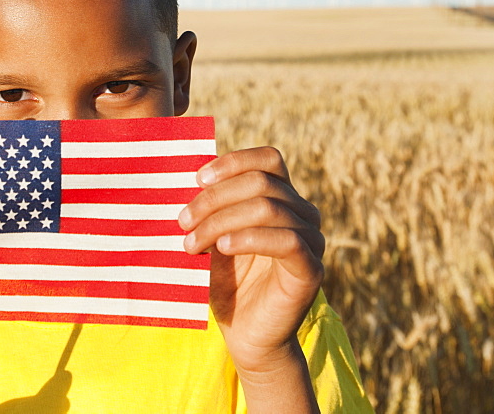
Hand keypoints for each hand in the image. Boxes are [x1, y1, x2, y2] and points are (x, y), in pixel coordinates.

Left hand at [179, 146, 323, 376]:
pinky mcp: (311, 269)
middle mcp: (303, 213)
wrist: (243, 334)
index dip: (233, 162)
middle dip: (214, 198)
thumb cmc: (226, 281)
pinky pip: (286, 240)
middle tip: (182, 221)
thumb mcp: (212, 235)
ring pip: (268, 208)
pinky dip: (249, 238)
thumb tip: (182, 173)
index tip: (197, 180)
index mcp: (282, 198)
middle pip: (261, 182)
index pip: (269, 159)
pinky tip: (222, 247)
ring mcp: (312, 240)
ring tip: (192, 243)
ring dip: (221, 221)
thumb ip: (209, 205)